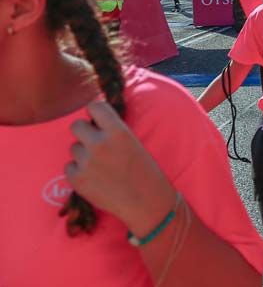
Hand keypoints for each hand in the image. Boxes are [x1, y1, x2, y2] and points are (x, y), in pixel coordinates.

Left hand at [65, 101, 176, 234]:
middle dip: (84, 132)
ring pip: (74, 148)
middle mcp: (99, 143)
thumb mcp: (134, 142)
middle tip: (95, 143)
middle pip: (76, 125)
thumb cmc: (145, 171)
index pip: (94, 106)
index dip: (95, 113)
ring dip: (83, 154)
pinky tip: (94, 178)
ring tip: (100, 165)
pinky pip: (70, 166)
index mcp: (118, 131)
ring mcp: (86, 162)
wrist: (145, 202)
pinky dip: (79, 171)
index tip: (98, 120)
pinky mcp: (77, 179)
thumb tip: (94, 122)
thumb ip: (113, 131)